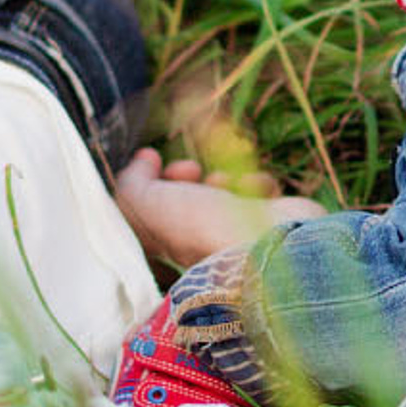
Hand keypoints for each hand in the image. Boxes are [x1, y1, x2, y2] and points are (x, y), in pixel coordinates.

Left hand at [112, 148, 321, 266]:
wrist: (267, 247)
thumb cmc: (203, 229)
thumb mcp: (149, 204)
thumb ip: (133, 183)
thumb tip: (143, 159)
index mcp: (171, 248)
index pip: (150, 214)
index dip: (148, 181)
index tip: (153, 158)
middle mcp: (203, 245)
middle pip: (184, 204)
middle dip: (182, 177)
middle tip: (188, 168)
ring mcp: (239, 235)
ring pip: (222, 198)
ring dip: (219, 179)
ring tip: (221, 180)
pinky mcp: (272, 224)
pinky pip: (260, 196)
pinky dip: (256, 185)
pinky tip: (257, 188)